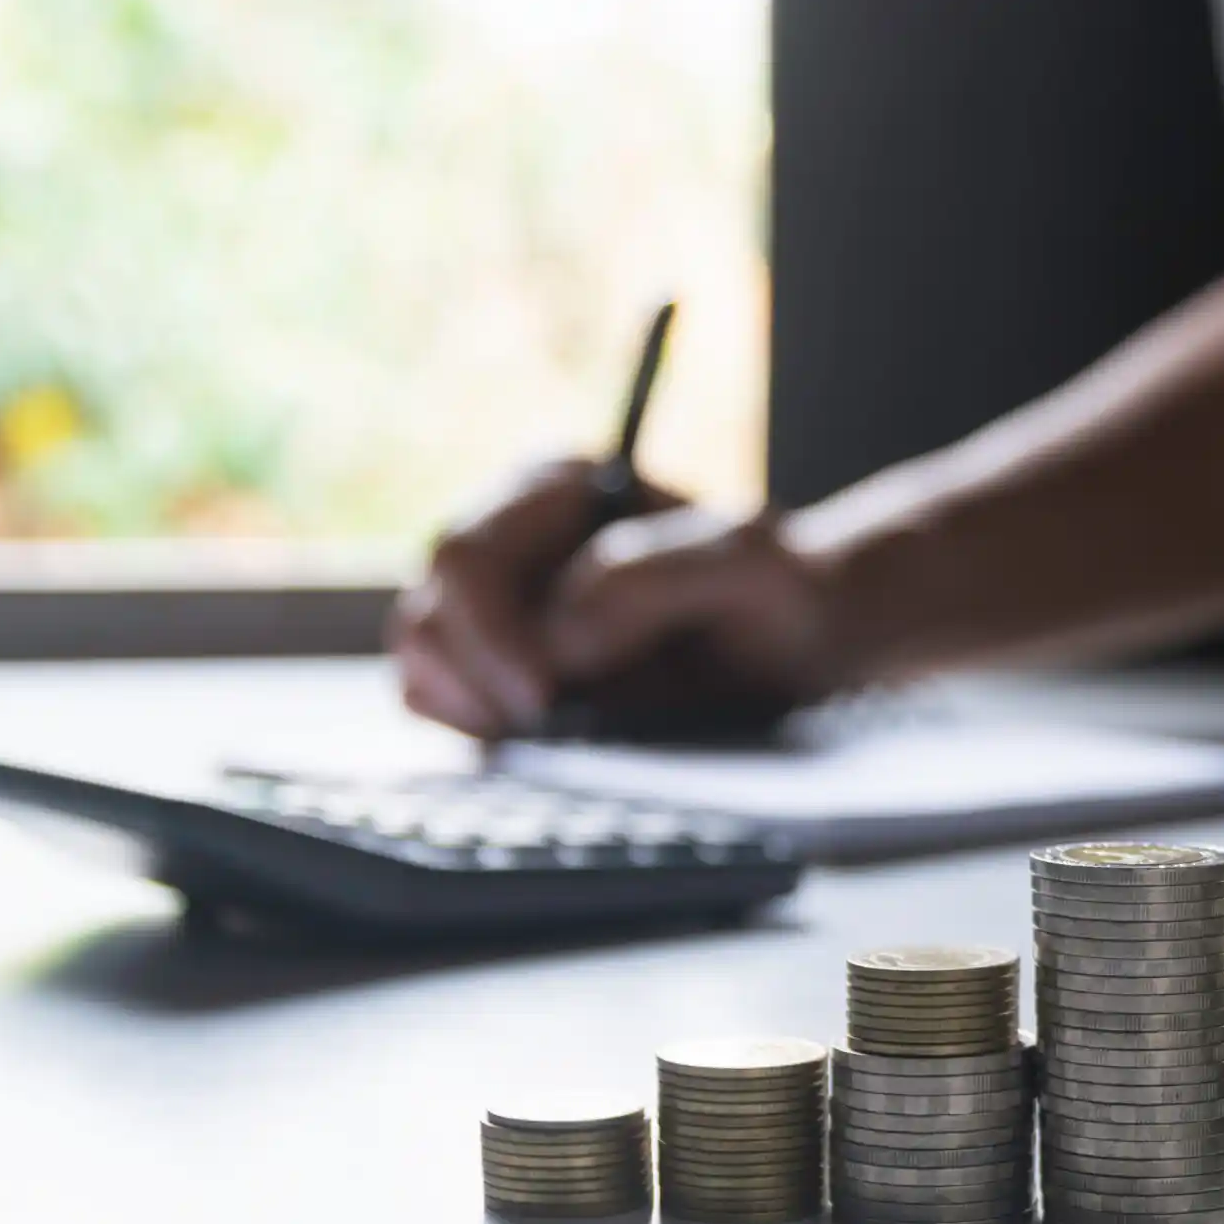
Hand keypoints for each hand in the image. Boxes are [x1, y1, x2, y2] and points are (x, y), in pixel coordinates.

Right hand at [391, 458, 836, 736]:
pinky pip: (441, 702)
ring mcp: (496, 604)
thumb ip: (651, 578)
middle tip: (551, 726)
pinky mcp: (496, 665)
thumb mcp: (750, 566)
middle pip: (427, 613)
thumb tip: (558, 634)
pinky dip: (477, 728)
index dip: (492, 637)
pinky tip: (545, 735)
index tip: (545, 699)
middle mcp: (510, 536)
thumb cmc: (781, 590)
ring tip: (556, 728)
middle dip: (478, 682)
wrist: (801, 640)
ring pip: (421, 661)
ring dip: (473, 709)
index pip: (467, 558)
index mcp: (554, 487)